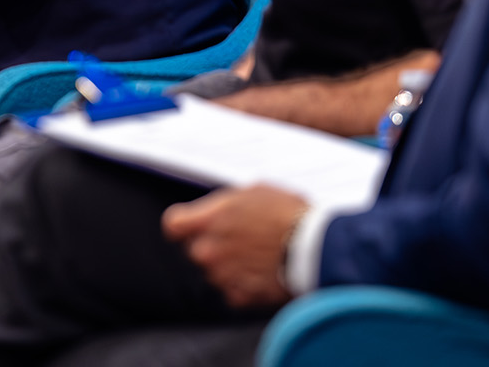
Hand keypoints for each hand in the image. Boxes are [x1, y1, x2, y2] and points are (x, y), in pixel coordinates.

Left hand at [161, 184, 307, 309]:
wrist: (314, 249)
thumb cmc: (288, 215)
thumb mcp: (255, 192)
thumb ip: (227, 204)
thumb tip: (220, 210)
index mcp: (209, 220)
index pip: (173, 225)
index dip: (184, 226)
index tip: (193, 227)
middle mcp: (208, 250)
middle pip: (195, 250)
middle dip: (213, 246)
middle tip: (241, 241)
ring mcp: (222, 276)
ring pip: (215, 272)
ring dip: (230, 267)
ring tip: (258, 257)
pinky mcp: (239, 296)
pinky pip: (232, 292)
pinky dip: (244, 286)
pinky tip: (263, 274)